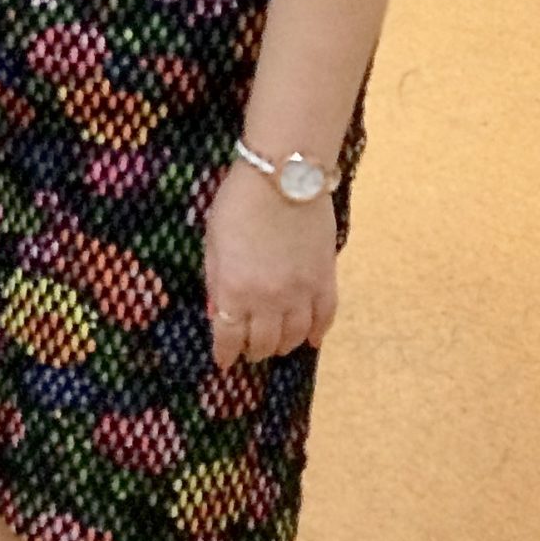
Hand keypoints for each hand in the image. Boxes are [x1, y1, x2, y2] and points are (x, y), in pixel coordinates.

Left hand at [203, 163, 338, 368]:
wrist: (283, 178)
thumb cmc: (238, 203)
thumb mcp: (212, 241)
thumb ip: (216, 280)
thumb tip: (217, 313)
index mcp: (235, 290)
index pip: (230, 337)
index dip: (226, 353)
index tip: (224, 362)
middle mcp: (270, 300)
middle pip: (264, 341)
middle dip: (254, 350)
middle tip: (249, 351)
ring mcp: (302, 293)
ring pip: (296, 336)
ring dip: (284, 345)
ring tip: (276, 345)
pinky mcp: (326, 281)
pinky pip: (325, 318)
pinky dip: (318, 333)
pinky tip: (312, 340)